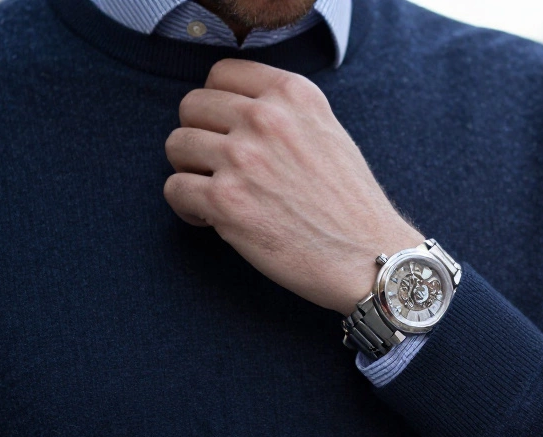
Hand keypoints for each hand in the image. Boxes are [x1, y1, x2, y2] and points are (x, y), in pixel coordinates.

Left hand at [164, 59, 424, 315]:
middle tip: (217, 165)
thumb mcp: (328, 131)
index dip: (217, 103)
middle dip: (199, 135)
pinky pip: (174, 189)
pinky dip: (186, 207)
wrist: (368, 256)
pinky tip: (210, 219)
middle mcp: (265, 118)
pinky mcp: (225, 201)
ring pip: (176, 145)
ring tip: (214, 193)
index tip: (225, 128)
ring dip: (189, 171)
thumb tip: (235, 112)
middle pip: (192, 106)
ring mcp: (242, 158)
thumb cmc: (350, 203)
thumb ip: (284, 112)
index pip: (221, 73)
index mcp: (292, 94)